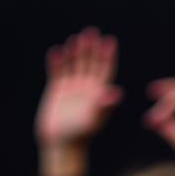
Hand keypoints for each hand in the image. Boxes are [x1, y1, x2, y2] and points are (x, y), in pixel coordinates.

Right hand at [35, 28, 122, 147]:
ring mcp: (72, 89)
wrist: (61, 143)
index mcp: (99, 95)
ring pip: (74, 65)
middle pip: (90, 64)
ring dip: (75, 52)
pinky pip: (57, 72)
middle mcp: (87, 89)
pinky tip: (57, 51)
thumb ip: (103, 105)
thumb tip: (117, 92)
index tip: (110, 40)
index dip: (107, 56)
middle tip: (92, 32)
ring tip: (76, 39)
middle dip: (91, 49)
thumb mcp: (92, 119)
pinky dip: (57, 62)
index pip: (105, 71)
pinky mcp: (57, 90)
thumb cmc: (79, 134)